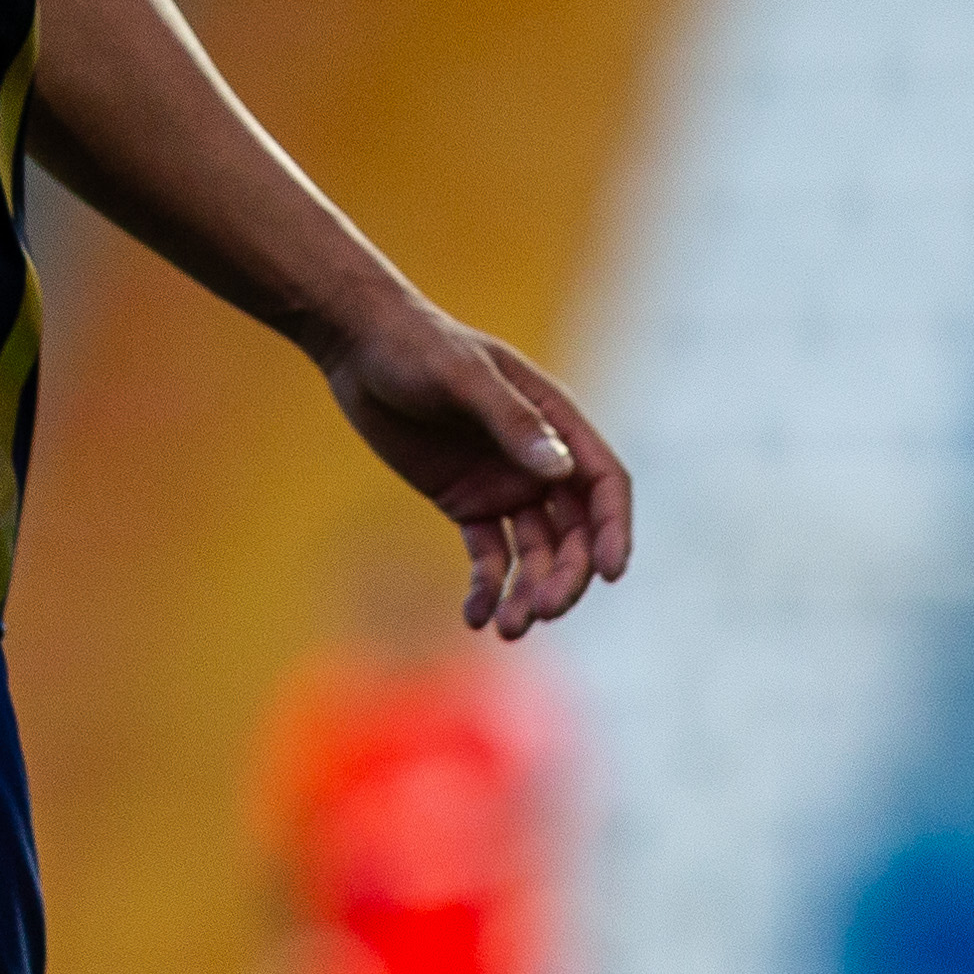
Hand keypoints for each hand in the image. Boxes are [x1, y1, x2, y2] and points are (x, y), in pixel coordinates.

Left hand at [321, 297, 631, 639]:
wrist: (359, 346)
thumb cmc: (415, 345)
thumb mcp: (462, 376)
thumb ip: (510, 420)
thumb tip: (561, 470)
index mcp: (553, 419)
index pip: (603, 481)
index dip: (614, 528)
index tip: (609, 573)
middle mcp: (537, 458)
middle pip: (575, 531)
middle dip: (566, 575)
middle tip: (541, 611)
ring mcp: (504, 484)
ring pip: (535, 553)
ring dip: (529, 592)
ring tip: (506, 628)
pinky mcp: (467, 504)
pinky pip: (489, 556)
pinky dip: (487, 588)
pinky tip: (474, 616)